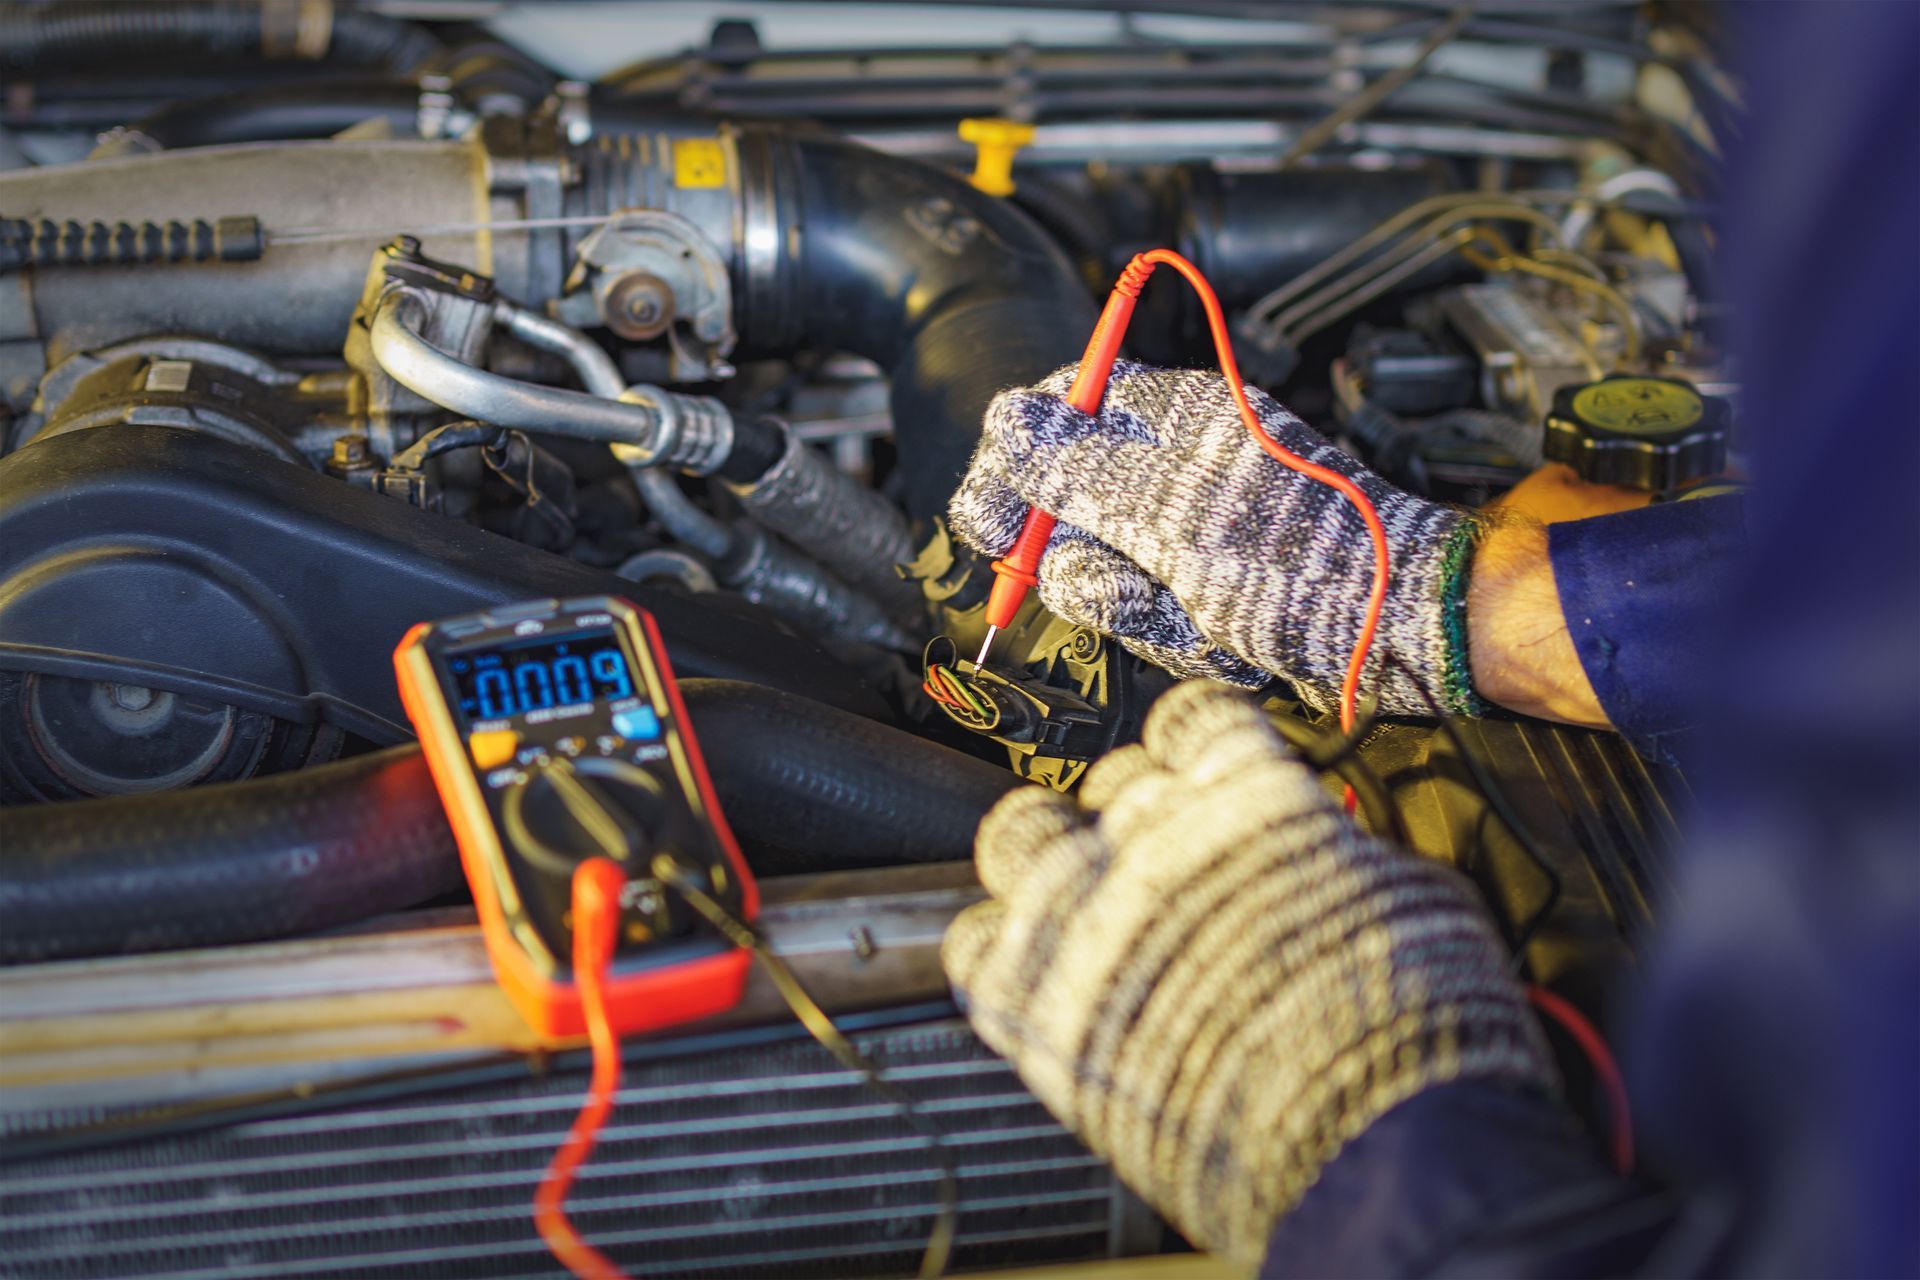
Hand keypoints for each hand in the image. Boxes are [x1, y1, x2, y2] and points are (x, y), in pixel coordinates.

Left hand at [943, 682, 1556, 1266]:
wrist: (1378, 1148)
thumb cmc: (1416, 1030)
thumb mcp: (1412, 899)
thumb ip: (1335, 850)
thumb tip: (1317, 849)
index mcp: (1248, 791)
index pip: (1189, 717)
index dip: (1196, 748)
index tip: (1198, 775)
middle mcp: (1152, 832)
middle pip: (1107, 779)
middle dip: (1133, 816)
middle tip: (1161, 868)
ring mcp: (1081, 913)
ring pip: (1020, 832)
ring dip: (1052, 863)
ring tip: (1086, 910)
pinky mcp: (1034, 1003)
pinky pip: (972, 942)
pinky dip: (1002, 956)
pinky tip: (1045, 981)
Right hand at [949, 360, 1485, 715]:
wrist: (1400, 632)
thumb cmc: (1302, 559)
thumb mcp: (1173, 515)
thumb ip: (1079, 470)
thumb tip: (1005, 420)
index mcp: (1173, 417)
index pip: (1061, 409)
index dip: (1012, 463)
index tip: (989, 521)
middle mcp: (1177, 467)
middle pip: (1066, 506)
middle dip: (1087, 563)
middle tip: (1131, 585)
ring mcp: (1191, 531)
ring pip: (1103, 573)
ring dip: (1141, 609)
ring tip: (1201, 614)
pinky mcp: (1206, 587)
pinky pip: (1150, 614)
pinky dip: (1181, 635)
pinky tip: (1224, 636)